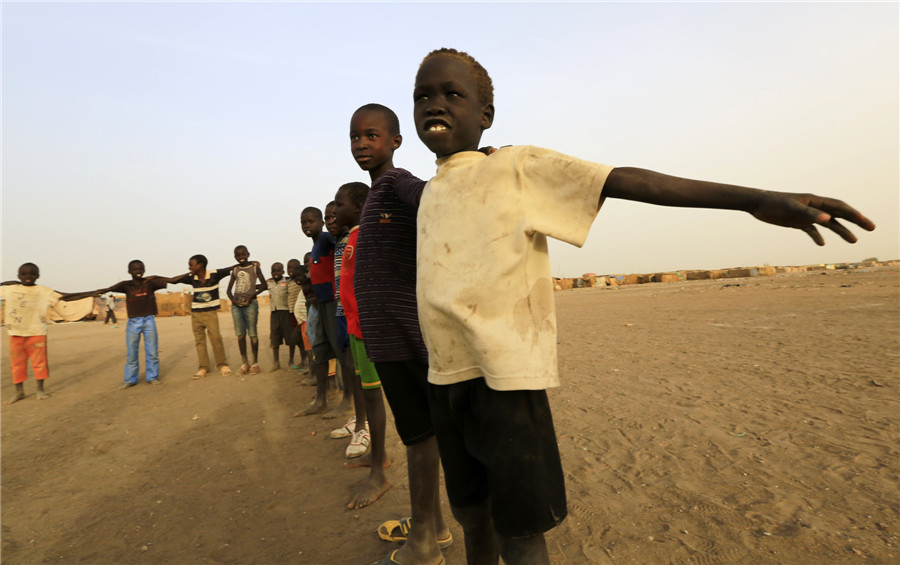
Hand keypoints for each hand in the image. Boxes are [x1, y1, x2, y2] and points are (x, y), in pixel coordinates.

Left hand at [751, 191, 875, 244]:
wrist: (757, 204)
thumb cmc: (774, 203)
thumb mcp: (792, 209)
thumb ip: (810, 214)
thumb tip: (828, 219)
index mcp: (815, 201)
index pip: (840, 208)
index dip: (855, 215)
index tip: (867, 223)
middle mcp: (814, 207)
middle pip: (839, 214)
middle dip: (856, 221)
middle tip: (871, 228)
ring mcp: (806, 215)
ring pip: (828, 223)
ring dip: (841, 231)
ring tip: (854, 241)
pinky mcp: (797, 222)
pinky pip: (812, 230)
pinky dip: (818, 236)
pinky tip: (821, 244)